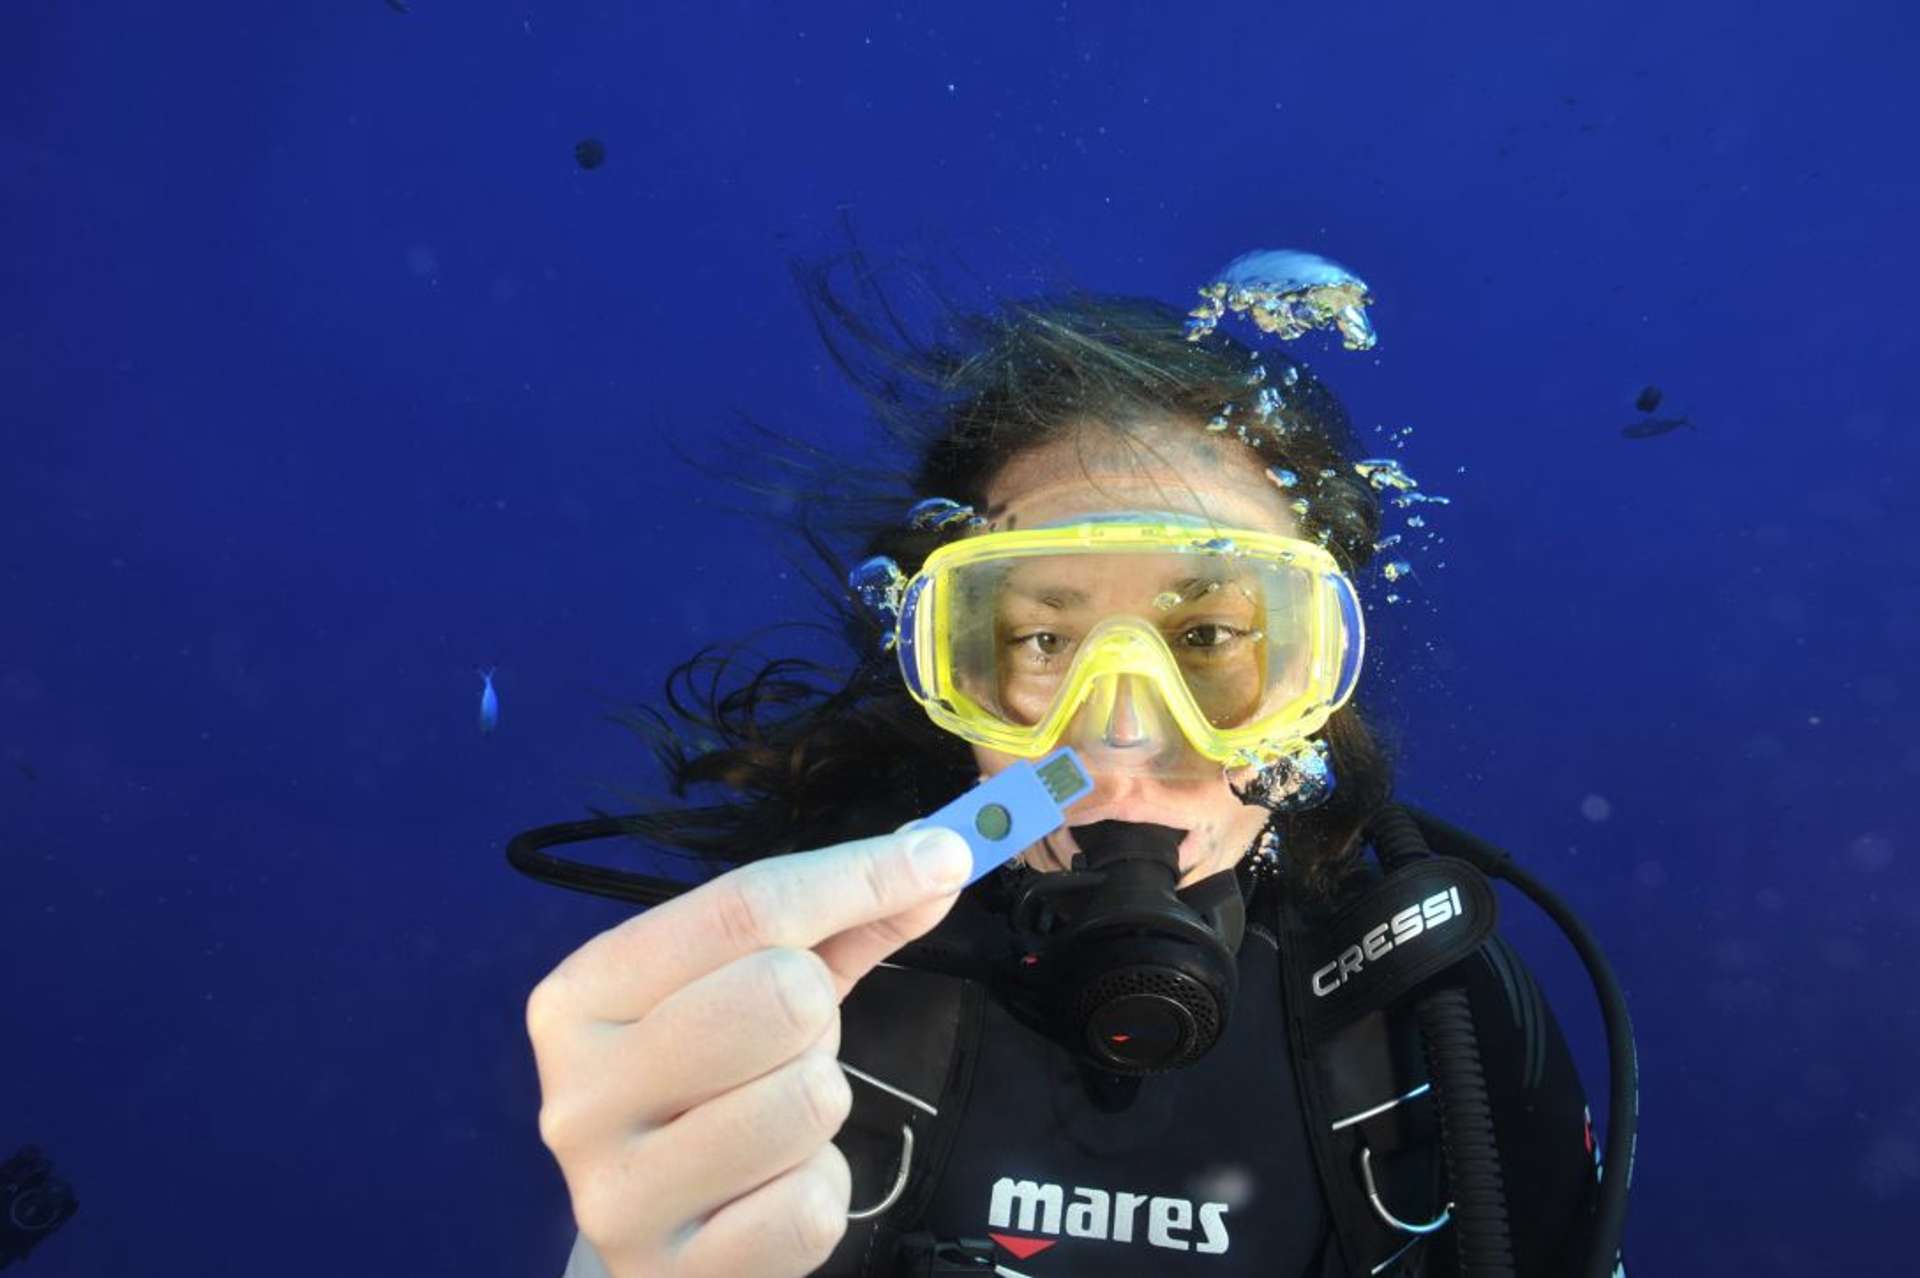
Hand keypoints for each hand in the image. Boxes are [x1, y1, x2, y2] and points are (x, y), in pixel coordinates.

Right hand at [527, 826, 973, 1277]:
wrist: (652, 1236)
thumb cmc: (705, 1085)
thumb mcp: (749, 984)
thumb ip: (840, 919)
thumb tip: (938, 855)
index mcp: (582, 995)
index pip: (743, 907)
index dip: (860, 874)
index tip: (943, 855)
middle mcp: (578, 1092)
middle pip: (779, 994)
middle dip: (817, 1014)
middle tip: (790, 1044)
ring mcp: (617, 1194)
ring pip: (809, 1099)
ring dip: (821, 1104)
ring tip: (773, 1117)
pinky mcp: (673, 1274)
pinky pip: (814, 1203)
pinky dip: (820, 1189)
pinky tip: (772, 1189)